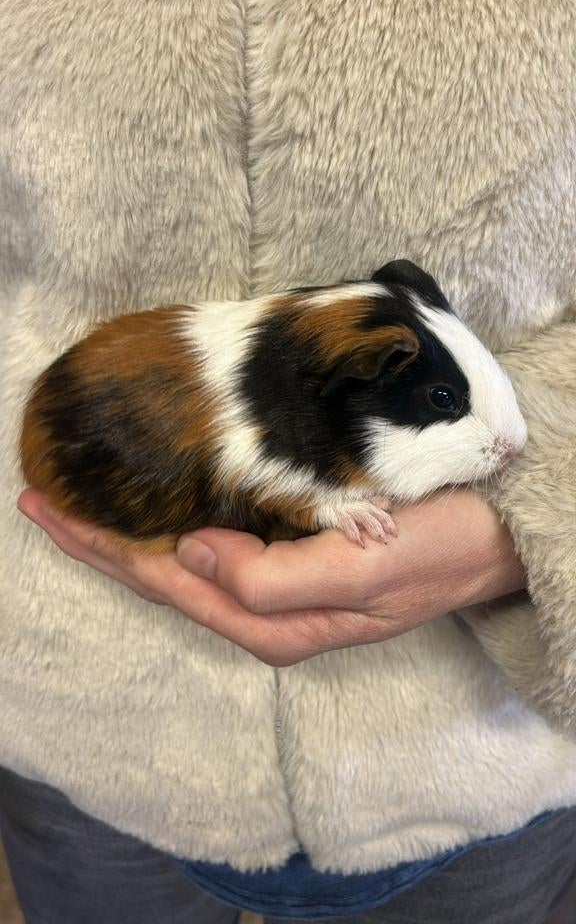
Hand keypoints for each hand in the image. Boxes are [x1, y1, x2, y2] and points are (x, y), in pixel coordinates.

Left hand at [18, 488, 525, 664]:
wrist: (495, 538)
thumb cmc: (434, 552)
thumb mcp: (358, 575)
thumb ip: (270, 578)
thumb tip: (187, 551)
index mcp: (271, 621)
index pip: (166, 582)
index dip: (104, 549)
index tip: (51, 511)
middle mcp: (265, 608)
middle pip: (163, 575)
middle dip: (102, 542)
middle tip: (44, 501)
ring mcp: (279, 582)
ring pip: (185, 558)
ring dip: (133, 532)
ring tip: (83, 504)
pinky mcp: (295, 553)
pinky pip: (217, 539)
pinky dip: (176, 518)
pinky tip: (158, 503)